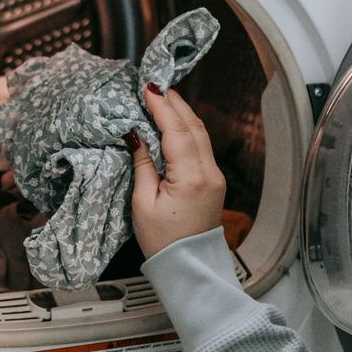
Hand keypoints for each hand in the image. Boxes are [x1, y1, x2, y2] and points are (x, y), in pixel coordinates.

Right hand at [128, 85, 225, 258]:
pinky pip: (201, 145)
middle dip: (175, 102)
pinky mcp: (213, 180)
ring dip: (182, 113)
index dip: (162, 107)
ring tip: (163, 98)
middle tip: (156, 85)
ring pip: (200, 133)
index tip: (148, 88)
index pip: (176, 131)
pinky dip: (187, 128)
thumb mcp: (143, 203)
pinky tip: (174, 122)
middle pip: (194, 126)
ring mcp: (215, 176)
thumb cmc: (163, 241)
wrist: (189, 266)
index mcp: (190, 178)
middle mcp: (209, 173)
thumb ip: (142, 164)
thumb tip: (136, 135)